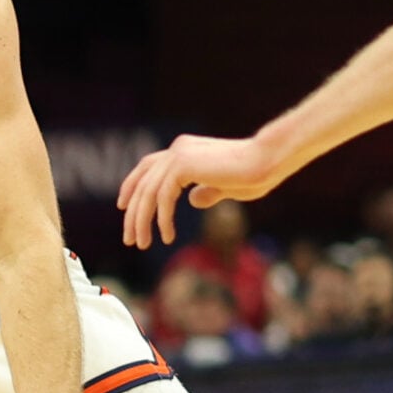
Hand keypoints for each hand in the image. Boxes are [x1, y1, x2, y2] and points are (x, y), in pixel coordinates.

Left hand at [116, 133, 285, 248]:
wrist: (269, 160)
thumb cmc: (255, 174)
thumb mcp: (226, 187)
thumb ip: (207, 191)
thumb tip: (192, 201)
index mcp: (184, 150)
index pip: (147, 167)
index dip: (132, 186)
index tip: (123, 207)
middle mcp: (177, 149)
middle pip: (142, 183)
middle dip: (133, 213)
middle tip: (130, 239)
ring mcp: (178, 155)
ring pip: (148, 193)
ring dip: (142, 221)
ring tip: (143, 243)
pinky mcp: (183, 165)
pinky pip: (163, 198)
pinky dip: (162, 219)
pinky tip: (167, 236)